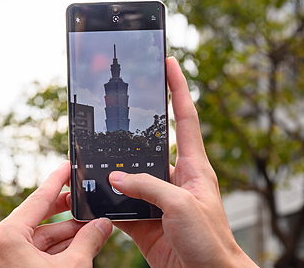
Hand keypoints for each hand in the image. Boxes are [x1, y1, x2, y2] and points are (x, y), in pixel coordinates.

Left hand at [0, 160, 112, 267]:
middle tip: (83, 198)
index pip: (36, 201)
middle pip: (35, 219)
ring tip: (90, 224)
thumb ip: (88, 239)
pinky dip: (52, 248)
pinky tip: (77, 240)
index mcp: (4, 237)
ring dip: (62, 232)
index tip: (66, 166)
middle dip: (64, 213)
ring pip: (34, 238)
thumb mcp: (74, 267)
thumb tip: (103, 223)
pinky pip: (29, 252)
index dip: (56, 182)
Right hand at [108, 57, 256, 267]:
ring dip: (111, 173)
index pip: (185, 117)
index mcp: (193, 166)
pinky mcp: (144, 220)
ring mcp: (157, 199)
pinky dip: (105, 202)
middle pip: (147, 146)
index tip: (169, 63)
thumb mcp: (182, 205)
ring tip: (92, 159)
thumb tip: (115, 176)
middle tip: (111, 111)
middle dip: (129, 130)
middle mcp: (174, 178)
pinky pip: (119, 205)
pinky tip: (92, 197)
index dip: (178, 88)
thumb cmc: (211, 240)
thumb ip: (147, 186)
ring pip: (128, 176)